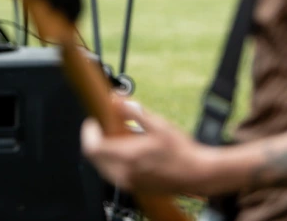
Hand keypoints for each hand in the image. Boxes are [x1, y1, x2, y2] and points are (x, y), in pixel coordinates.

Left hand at [80, 99, 210, 194]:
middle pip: (95, 157)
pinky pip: (114, 173)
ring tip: (120, 137)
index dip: (88, 132)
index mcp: (127, 157)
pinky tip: (130, 150)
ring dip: (105, 150)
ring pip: (103, 166)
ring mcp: (129, 182)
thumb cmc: (181, 151)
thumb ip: (134, 112)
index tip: (93, 121)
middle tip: (106, 126)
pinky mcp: (135, 187)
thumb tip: (117, 99)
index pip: (92, 148)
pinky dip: (114, 160)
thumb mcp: (158, 124)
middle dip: (96, 139)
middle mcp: (124, 173)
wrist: (197, 173)